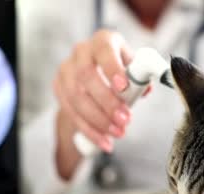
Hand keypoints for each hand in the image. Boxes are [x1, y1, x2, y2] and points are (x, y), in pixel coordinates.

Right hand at [53, 29, 135, 152]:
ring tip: (118, 133)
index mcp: (102, 41)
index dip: (112, 68)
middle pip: (87, 76)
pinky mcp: (58, 88)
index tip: (123, 87)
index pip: (104, 51)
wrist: (96, 74)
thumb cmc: (119, 70)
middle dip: (107, 102)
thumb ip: (140, 78)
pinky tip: (105, 142)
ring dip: (98, 120)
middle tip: (125, 120)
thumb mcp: (132, 68)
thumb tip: (145, 89)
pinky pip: (71, 112)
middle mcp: (81, 52)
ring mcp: (66, 70)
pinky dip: (89, 130)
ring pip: (76, 97)